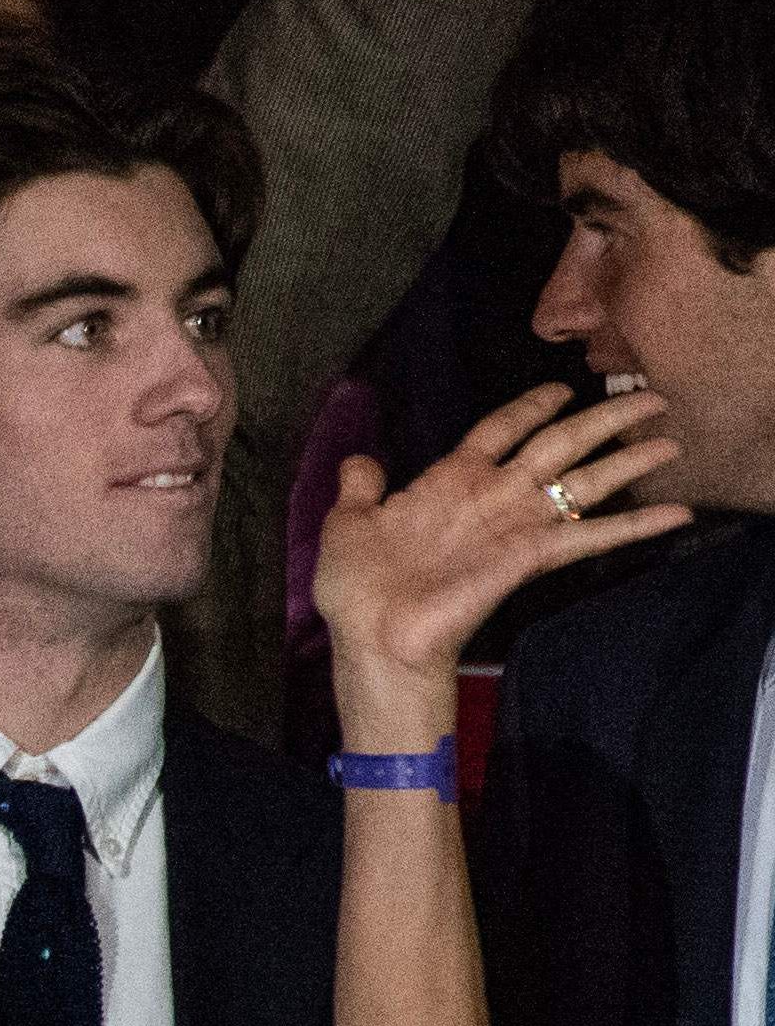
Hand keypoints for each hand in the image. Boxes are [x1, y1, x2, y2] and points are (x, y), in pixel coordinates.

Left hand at [313, 383, 686, 702]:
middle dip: (605, 419)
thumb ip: (360, 488)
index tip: (560, 389)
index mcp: (451, 480)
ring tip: (674, 440)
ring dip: (631, 458)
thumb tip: (357, 460)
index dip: (529, 406)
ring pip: (586, 478)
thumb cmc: (358, 588)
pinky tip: (677, 513)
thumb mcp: (348, 524)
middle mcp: (493, 497)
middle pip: (560, 443)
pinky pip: (590, 534)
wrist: (374, 637)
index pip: (500, 430)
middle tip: (651, 397)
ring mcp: (517, 525)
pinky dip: (635, 524)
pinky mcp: (531, 557)